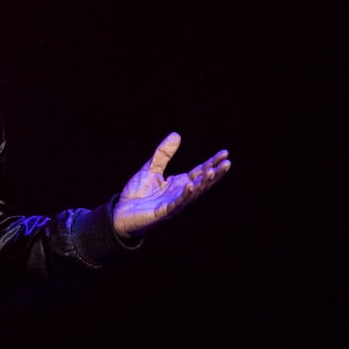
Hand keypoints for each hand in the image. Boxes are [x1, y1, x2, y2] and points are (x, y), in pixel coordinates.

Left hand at [112, 132, 230, 238]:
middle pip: (201, 182)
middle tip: (227, 163)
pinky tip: (191, 185)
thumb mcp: (150, 169)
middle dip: (215, 173)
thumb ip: (163, 154)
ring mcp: (173, 203)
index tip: (225, 153)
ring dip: (204, 183)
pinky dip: (185, 195)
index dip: (211, 162)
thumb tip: (176, 135)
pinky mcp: (164, 212)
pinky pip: (177, 203)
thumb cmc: (137, 194)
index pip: (199, 171)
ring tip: (213, 171)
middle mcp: (179, 193)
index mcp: (178, 183)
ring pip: (193, 193)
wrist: (121, 213)